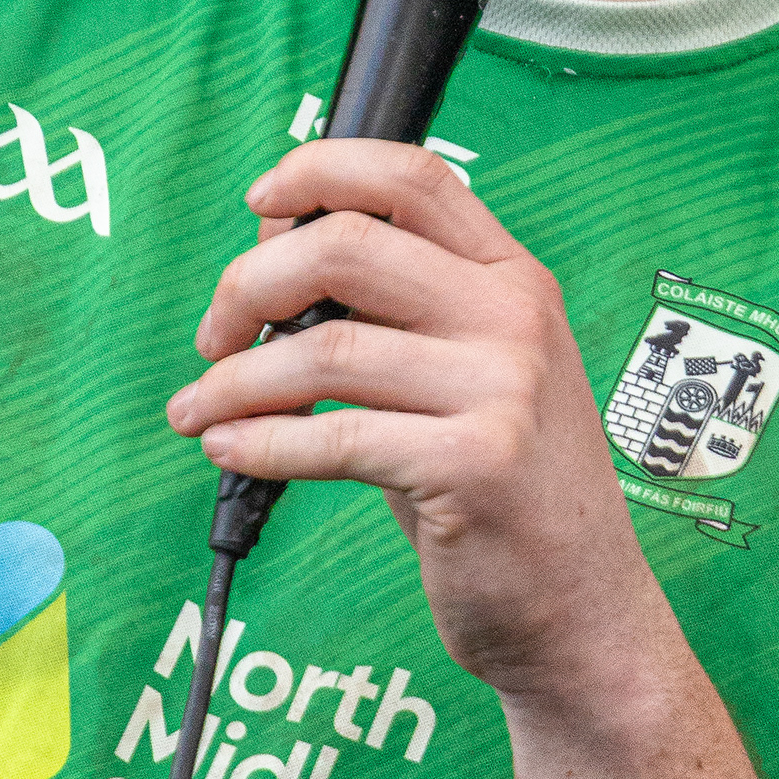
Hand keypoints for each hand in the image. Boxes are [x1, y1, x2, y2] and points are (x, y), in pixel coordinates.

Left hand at [165, 139, 670, 705]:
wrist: (581, 608)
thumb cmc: (502, 490)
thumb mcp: (469, 374)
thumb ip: (392, 311)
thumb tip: (271, 249)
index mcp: (514, 277)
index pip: (413, 176)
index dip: (323, 169)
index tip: (260, 201)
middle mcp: (515, 316)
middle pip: (349, 245)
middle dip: (250, 284)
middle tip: (213, 337)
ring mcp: (503, 387)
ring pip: (326, 348)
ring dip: (234, 380)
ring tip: (197, 410)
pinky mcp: (475, 464)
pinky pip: (333, 438)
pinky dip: (260, 442)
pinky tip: (229, 451)